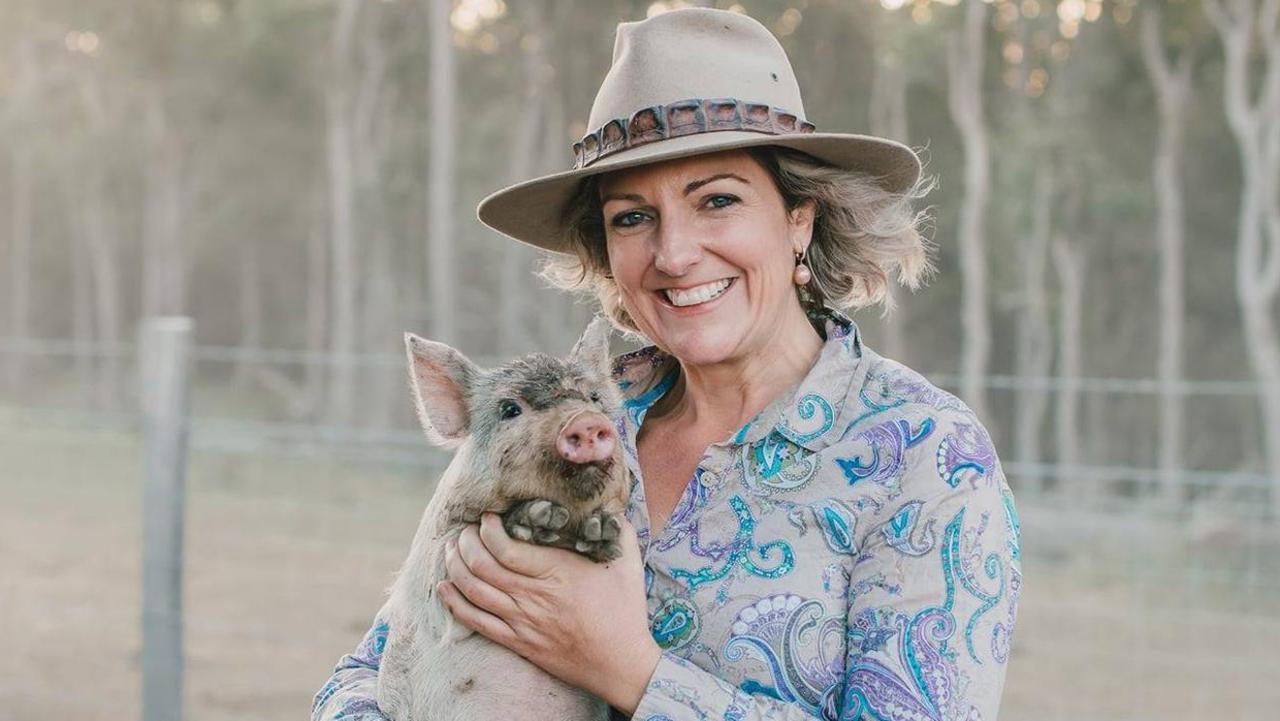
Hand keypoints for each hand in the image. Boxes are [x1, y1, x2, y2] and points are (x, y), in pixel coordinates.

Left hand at [439, 512, 660, 715]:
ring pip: (474, 591)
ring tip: (450, 550)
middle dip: (465, 543)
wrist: (620, 665)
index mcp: (558, 572)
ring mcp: (523, 622)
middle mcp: (535, 597)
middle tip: (465, 530)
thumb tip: (609, 501)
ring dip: (455, 567)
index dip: (488, 530)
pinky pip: (477, 622)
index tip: (487, 517)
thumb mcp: (627, 563)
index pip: (506, 548)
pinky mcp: (518, 642)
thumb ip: (618, 527)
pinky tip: (444, 587)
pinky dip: (455, 603)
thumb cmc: (625, 612)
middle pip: (483, 566)